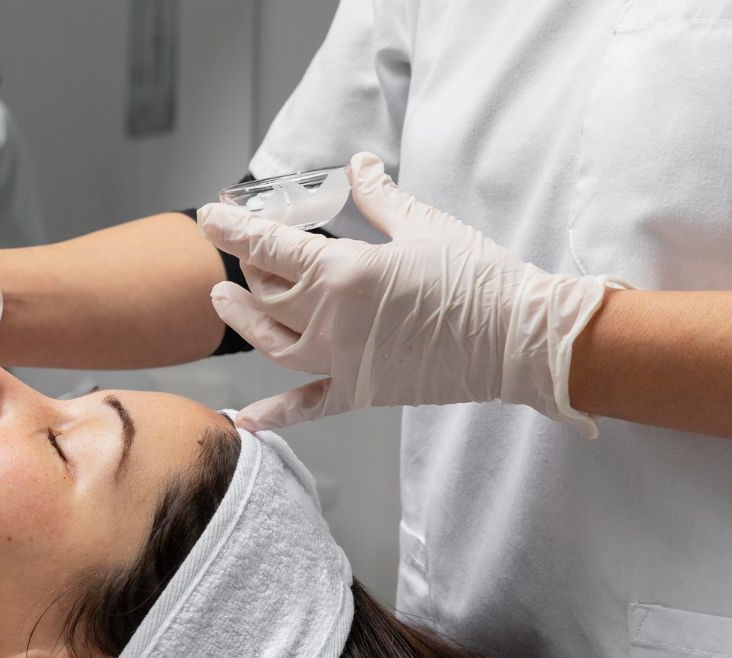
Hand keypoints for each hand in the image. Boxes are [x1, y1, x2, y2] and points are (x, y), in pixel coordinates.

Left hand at [197, 152, 625, 435]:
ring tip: (225, 300)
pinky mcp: (362, 391)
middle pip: (268, 293)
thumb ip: (378, 197)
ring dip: (244, 321)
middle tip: (242, 250)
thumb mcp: (422, 225)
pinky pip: (308, 407)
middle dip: (248, 267)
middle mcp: (331, 321)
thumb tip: (359, 165)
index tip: (210, 215)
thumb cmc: (477, 277)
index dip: (234, 229)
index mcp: (342, 273)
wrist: (521, 339)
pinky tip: (246, 419)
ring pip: (273, 343)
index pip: (269, 248)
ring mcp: (343, 362)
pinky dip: (276, 414)